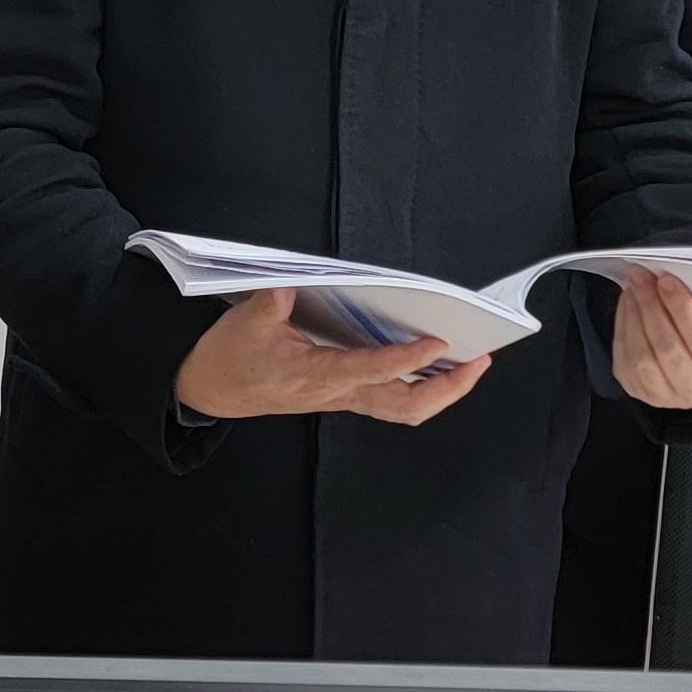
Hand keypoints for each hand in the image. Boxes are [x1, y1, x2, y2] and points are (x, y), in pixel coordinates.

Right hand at [177, 289, 490, 428]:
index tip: (437, 343)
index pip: (371, 371)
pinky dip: (423, 386)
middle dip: (447, 389)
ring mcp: (343, 397)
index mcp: (315, 377)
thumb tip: (289, 285)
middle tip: (478, 361)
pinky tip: (439, 366)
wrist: (212, 391)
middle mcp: (337, 393)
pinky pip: (393, 399)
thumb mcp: (245, 324)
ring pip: (404, 407)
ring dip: (442, 391)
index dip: (406, 360)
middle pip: (404, 405)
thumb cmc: (230, 360)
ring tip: (471, 365)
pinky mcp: (343, 393)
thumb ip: (270, 303)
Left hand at [612, 269, 691, 409]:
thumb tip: (682, 277)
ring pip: (642, 356)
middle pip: (667, 347)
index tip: (666, 280)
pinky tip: (629, 305)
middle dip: (651, 306)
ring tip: (634, 286)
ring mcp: (666, 396)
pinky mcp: (639, 390)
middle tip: (642, 276)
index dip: (680, 307)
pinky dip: (624, 327)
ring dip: (634, 315)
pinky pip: (625, 358)